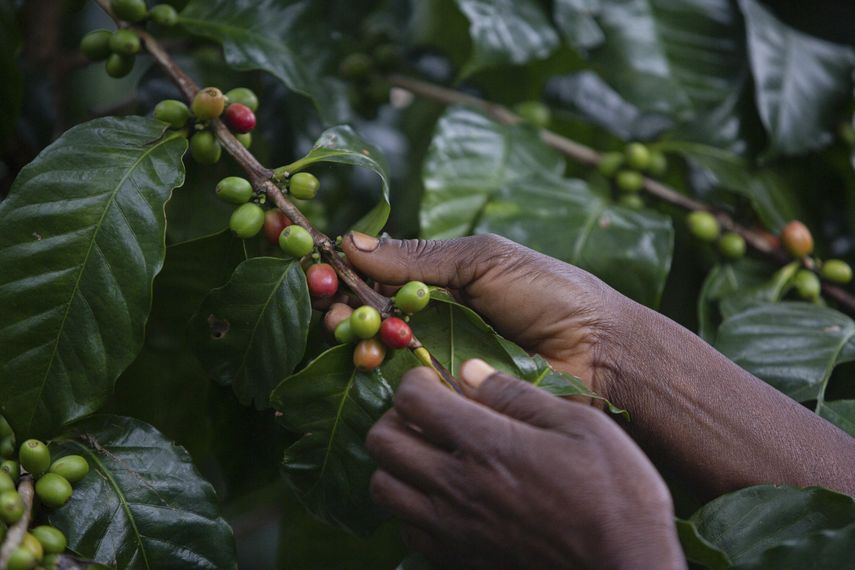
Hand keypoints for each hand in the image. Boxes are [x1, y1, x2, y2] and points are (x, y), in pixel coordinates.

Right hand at [344, 232, 627, 395]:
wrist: (600, 352)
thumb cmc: (550, 293)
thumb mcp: (484, 260)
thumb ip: (421, 257)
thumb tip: (351, 243)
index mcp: (442, 283)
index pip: (379, 277)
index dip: (346, 274)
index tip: (319, 271)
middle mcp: (433, 323)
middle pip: (371, 318)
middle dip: (344, 310)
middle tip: (331, 307)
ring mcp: (440, 361)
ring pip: (381, 354)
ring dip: (358, 340)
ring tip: (349, 329)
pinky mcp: (450, 398)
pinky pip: (406, 388)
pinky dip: (382, 374)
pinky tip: (373, 359)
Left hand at [367, 362, 684, 569]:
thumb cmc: (614, 496)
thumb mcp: (580, 426)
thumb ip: (517, 396)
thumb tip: (470, 371)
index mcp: (485, 445)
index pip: (411, 399)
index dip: (417, 380)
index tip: (436, 380)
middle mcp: (455, 487)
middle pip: (382, 441)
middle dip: (397, 416)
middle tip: (428, 413)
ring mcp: (451, 528)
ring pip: (383, 487)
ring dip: (398, 462)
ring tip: (431, 453)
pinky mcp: (456, 559)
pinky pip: (405, 528)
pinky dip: (411, 506)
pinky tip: (444, 495)